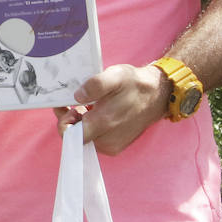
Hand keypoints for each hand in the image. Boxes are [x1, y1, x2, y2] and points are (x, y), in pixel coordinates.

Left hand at [56, 63, 171, 154]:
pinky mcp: (116, 146)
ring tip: (85, 105)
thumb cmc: (135, 85)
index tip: (68, 106)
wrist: (157, 96)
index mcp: (104, 124)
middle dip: (70, 120)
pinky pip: (95, 139)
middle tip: (73, 102)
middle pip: (75, 137)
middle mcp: (107, 141)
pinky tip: (94, 111)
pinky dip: (90, 126)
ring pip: (84, 138)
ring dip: (80, 122)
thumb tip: (77, 96)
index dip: (64, 122)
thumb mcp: (116, 75)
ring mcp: (112, 146)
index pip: (70, 136)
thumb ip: (95, 85)